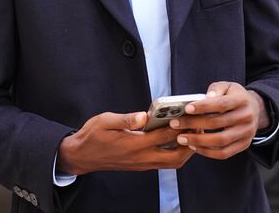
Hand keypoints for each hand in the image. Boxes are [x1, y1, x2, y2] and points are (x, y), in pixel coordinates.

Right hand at [57, 111, 193, 175]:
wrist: (82, 156)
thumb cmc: (93, 136)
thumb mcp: (105, 121)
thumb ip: (126, 119)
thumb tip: (144, 115)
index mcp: (134, 144)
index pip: (165, 135)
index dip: (179, 124)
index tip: (189, 113)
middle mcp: (141, 157)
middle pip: (176, 156)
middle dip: (190, 142)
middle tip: (196, 126)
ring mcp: (142, 163)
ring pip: (172, 162)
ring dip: (184, 150)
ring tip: (190, 133)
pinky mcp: (141, 165)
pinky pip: (164, 163)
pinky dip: (174, 153)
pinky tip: (176, 140)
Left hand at [168, 81, 269, 159]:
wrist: (255, 109)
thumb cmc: (234, 96)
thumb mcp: (227, 86)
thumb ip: (215, 90)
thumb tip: (205, 98)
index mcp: (242, 100)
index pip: (221, 104)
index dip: (203, 106)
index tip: (187, 108)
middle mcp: (247, 118)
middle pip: (217, 123)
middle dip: (194, 124)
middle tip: (175, 124)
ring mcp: (246, 133)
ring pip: (220, 141)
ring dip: (198, 141)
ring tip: (181, 138)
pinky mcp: (243, 145)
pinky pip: (224, 153)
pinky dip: (207, 152)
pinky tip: (194, 146)